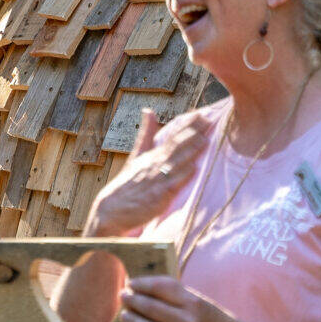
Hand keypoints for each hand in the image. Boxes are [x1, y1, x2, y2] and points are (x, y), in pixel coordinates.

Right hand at [85, 108, 210, 240]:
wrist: (111, 211)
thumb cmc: (127, 185)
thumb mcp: (135, 156)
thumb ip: (145, 135)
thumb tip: (148, 110)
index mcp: (151, 155)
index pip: (172, 137)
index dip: (187, 126)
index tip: (200, 114)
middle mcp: (154, 165)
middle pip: (177, 146)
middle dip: (193, 133)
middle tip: (209, 121)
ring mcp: (157, 180)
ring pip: (177, 162)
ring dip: (191, 151)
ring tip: (206, 139)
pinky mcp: (159, 197)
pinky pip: (173, 184)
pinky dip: (183, 175)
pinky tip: (194, 167)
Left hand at [120, 274, 243, 321]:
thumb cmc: (209, 319)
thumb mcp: (198, 302)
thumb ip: (174, 296)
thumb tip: (140, 290)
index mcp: (195, 303)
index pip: (161, 288)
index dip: (143, 284)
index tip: (131, 282)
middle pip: (152, 309)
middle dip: (133, 301)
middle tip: (123, 296)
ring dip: (133, 321)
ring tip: (125, 315)